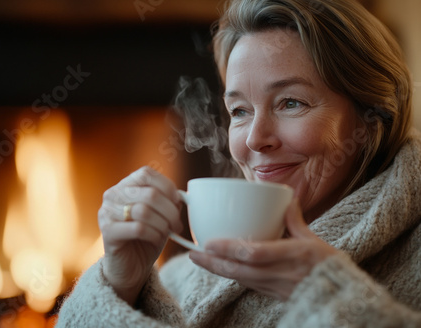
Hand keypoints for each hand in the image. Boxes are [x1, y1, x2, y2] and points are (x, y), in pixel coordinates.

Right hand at [98, 166, 182, 304]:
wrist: (129, 267)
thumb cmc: (146, 237)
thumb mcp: (160, 215)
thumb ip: (168, 201)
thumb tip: (182, 196)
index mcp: (125, 185)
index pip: (146, 174)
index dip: (166, 186)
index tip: (178, 202)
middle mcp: (113, 194)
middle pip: (149, 194)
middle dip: (170, 211)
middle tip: (177, 224)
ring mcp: (107, 212)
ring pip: (144, 211)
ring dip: (163, 223)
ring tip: (168, 232)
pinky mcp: (107, 231)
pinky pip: (138, 228)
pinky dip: (153, 234)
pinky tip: (156, 239)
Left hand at [189, 198, 338, 300]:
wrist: (341, 298)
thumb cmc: (329, 266)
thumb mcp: (314, 240)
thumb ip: (295, 221)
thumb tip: (285, 199)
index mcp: (292, 256)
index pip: (254, 254)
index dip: (230, 249)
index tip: (209, 242)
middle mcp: (281, 274)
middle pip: (240, 271)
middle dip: (213, 263)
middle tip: (192, 253)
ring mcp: (275, 288)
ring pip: (240, 280)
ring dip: (217, 270)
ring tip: (198, 259)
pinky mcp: (273, 295)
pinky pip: (247, 285)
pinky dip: (231, 276)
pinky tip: (218, 268)